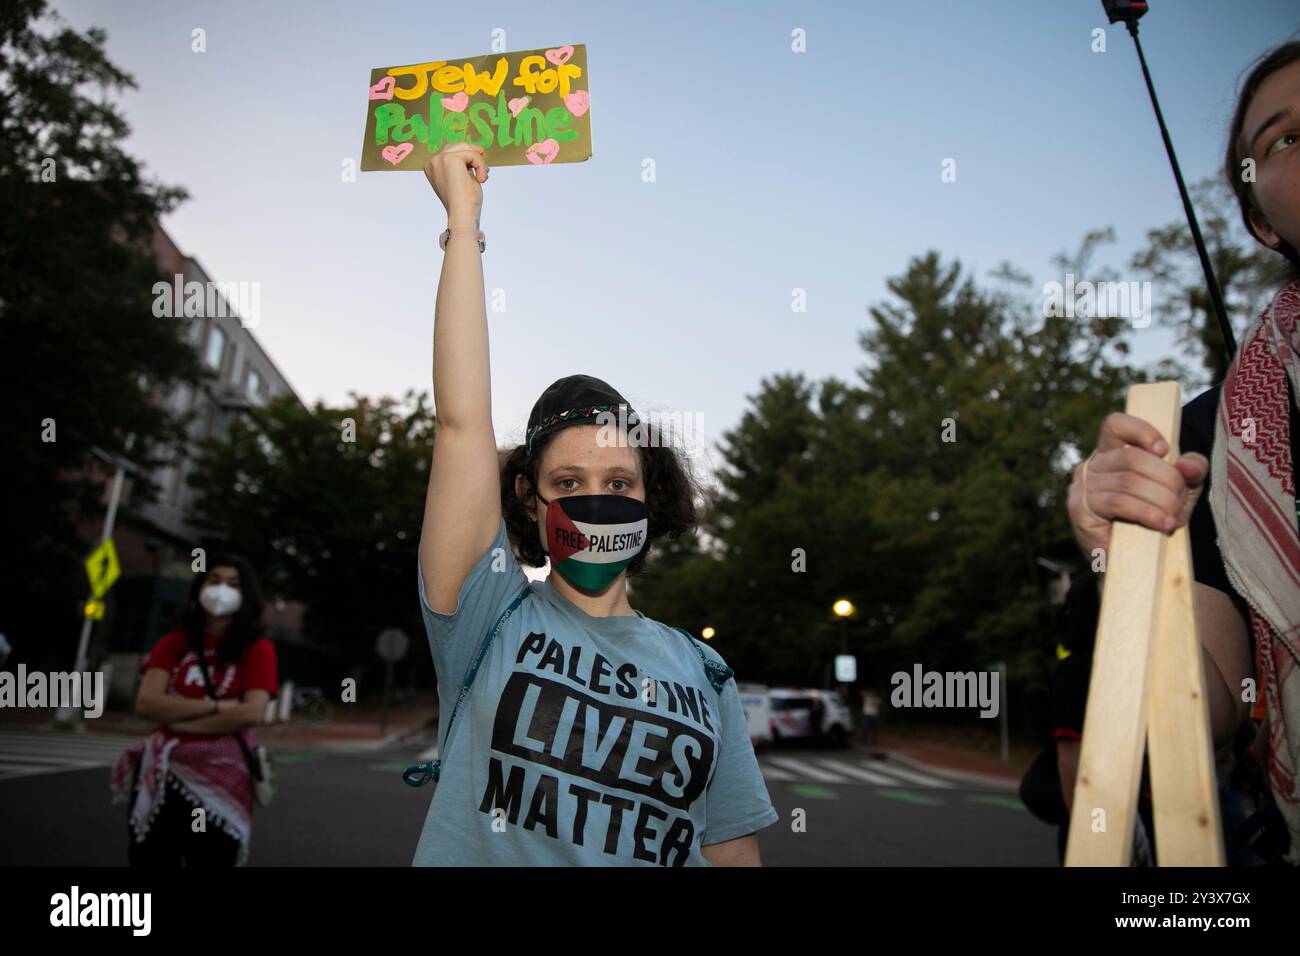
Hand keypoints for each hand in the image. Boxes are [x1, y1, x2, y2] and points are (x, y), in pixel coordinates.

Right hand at [423, 142, 487, 227]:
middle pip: (456, 146)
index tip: (477, 168)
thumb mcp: (461, 178)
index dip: (466, 157)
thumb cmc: (464, 202)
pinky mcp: (450, 159)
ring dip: (478, 161)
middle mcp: (432, 162)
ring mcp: (439, 159)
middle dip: (472, 154)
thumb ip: (463, 165)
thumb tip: (477, 148)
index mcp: (432, 167)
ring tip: (482, 177)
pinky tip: (481, 180)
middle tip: (483, 168)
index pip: (450, 152)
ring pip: (464, 148)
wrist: (462, 214)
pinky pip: (472, 154)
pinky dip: (481, 165)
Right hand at [1067, 411, 1208, 565]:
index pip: (1115, 424)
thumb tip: (1188, 467)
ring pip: (1128, 482)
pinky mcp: (1080, 510)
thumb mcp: (1182, 488)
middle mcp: (1091, 465)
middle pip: (1132, 458)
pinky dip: (1147, 512)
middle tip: (1181, 500)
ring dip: (1161, 500)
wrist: (1136, 562)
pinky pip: (1119, 503)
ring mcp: (1081, 487)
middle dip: (1166, 479)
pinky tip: (1163, 524)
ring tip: (1174, 517)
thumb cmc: (1155, 516)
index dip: (1141, 431)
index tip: (1165, 450)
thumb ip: (1191, 470)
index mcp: (1110, 452)